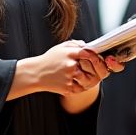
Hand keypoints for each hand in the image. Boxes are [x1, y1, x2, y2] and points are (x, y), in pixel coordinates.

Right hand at [8, 41, 122, 101]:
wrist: (35, 74)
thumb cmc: (49, 59)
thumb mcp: (61, 48)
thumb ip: (76, 45)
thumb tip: (89, 46)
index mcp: (70, 54)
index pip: (90, 53)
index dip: (97, 56)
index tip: (99, 58)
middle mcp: (71, 66)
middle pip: (94, 69)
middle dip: (99, 69)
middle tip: (100, 68)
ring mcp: (69, 78)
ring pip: (90, 80)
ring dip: (91, 79)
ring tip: (88, 76)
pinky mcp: (68, 88)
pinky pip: (81, 89)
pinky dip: (82, 86)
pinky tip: (78, 82)